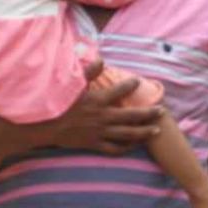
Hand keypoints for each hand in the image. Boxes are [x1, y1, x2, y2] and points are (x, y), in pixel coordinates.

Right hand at [47, 60, 163, 153]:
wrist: (45, 127)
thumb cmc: (58, 105)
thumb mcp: (72, 86)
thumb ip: (88, 72)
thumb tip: (102, 59)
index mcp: (98, 101)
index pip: (119, 90)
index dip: (130, 85)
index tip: (138, 82)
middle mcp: (102, 117)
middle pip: (131, 115)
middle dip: (148, 113)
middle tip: (162, 111)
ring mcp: (99, 132)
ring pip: (127, 134)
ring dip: (143, 132)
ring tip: (156, 130)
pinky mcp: (94, 144)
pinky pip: (114, 148)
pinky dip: (126, 148)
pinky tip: (135, 145)